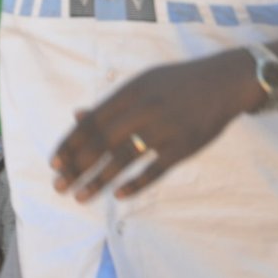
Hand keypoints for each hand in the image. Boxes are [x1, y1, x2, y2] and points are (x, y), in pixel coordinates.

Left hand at [52, 48, 262, 200]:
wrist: (223, 81)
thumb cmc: (177, 83)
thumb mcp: (142, 84)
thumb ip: (110, 103)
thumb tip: (76, 116)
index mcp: (131, 92)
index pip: (92, 122)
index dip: (71, 143)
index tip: (54, 163)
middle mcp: (145, 109)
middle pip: (102, 142)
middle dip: (77, 166)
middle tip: (59, 186)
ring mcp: (165, 129)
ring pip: (124, 159)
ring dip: (99, 180)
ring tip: (79, 196)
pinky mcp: (184, 146)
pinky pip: (156, 170)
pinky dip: (136, 184)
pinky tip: (118, 195)